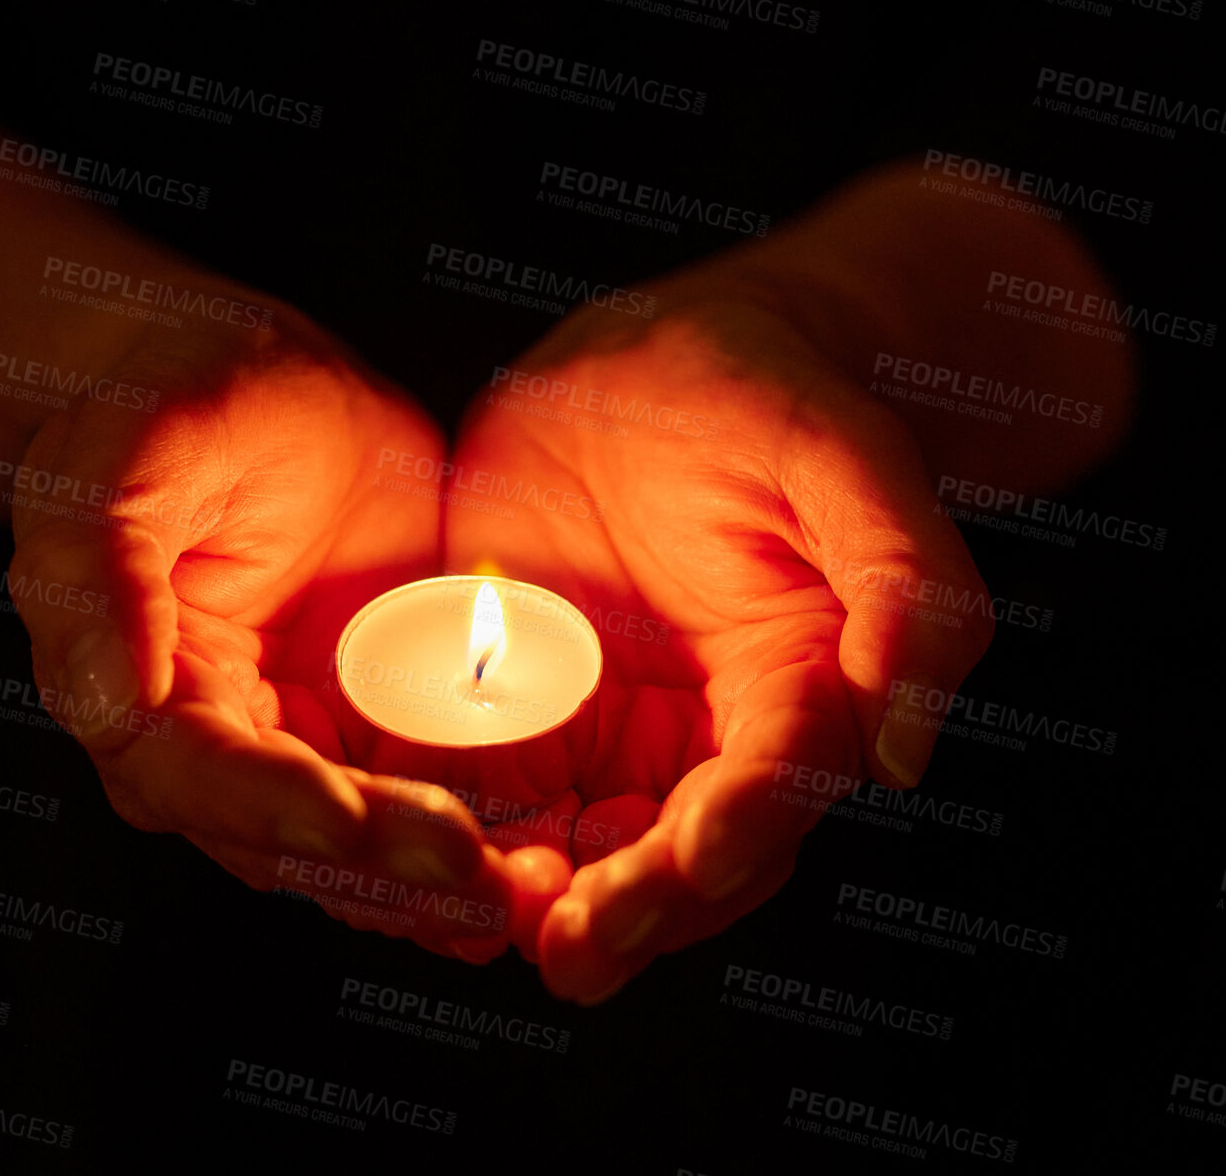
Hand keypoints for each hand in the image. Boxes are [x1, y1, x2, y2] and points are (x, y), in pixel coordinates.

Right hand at [8, 322, 513, 960]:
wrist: (256, 385)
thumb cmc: (176, 404)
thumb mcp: (125, 457)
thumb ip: (99, 574)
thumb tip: (100, 702)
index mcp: (138, 691)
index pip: (201, 777)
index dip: (276, 806)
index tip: (355, 823)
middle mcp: (216, 743)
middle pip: (293, 840)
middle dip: (385, 868)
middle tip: (477, 880)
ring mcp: (300, 743)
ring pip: (363, 852)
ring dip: (439, 885)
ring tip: (528, 896)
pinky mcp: (372, 728)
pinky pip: (424, 806)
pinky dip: (482, 844)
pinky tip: (547, 861)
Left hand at [440, 293, 994, 1000]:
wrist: (656, 360)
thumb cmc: (771, 401)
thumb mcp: (852, 465)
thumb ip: (906, 594)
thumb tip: (905, 751)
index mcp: (793, 695)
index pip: (767, 796)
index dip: (725, 844)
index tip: (673, 877)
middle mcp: (699, 736)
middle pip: (667, 855)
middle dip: (623, 909)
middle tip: (565, 948)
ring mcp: (601, 725)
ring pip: (569, 844)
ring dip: (525, 895)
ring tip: (476, 923)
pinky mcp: (515, 702)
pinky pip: (476, 781)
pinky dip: (444, 825)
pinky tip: (401, 846)